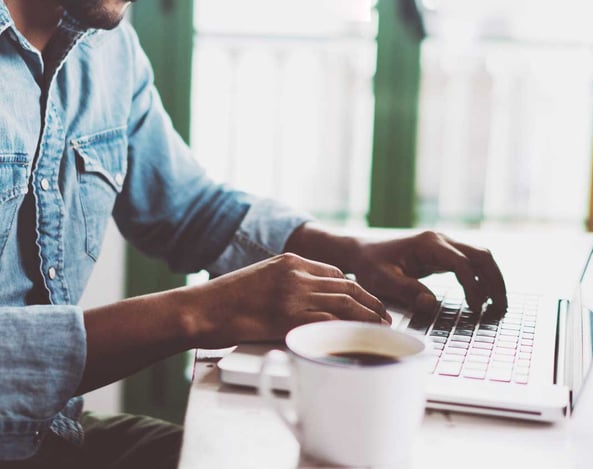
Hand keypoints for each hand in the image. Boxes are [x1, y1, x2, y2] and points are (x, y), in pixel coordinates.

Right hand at [185, 253, 389, 347]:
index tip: (366, 301)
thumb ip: (287, 283)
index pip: (335, 273)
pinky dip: (348, 330)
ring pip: (345, 303)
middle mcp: (296, 274)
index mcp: (290, 261)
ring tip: (381, 328)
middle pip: (347, 287)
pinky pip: (328, 322)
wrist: (201, 309)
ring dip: (368, 317)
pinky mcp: (288, 318)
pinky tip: (358, 338)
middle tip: (384, 316)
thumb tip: (309, 300)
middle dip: (371, 302)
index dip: (356, 289)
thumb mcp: (261, 277)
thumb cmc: (225, 299)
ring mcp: (293, 295)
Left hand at [348, 231, 506, 313]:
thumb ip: (406, 291)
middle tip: (501, 309)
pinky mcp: (443, 254)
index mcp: (428, 244)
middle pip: (481, 255)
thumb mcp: (382, 280)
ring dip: (492, 280)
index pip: (462, 264)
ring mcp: (444, 245)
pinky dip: (481, 279)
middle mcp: (441, 240)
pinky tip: (483, 299)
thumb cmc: (370, 265)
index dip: (473, 287)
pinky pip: (471, 263)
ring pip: (480, 257)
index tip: (476, 309)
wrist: (362, 252)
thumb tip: (431, 304)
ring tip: (498, 306)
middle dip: (495, 282)